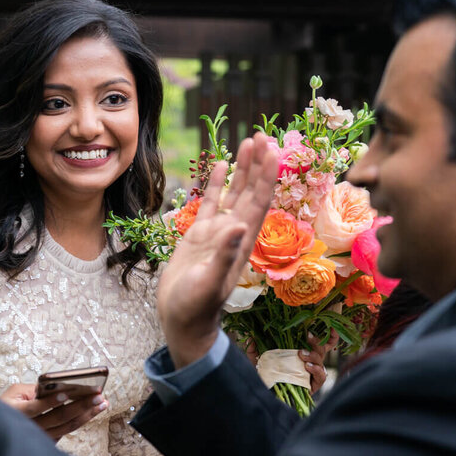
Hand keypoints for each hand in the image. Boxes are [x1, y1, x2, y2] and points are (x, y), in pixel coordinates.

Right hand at [0, 383, 106, 441]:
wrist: (1, 428)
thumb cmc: (9, 403)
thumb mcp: (16, 392)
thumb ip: (35, 390)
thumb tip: (61, 387)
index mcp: (16, 411)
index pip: (35, 408)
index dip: (51, 401)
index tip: (66, 394)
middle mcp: (29, 427)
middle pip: (58, 418)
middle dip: (81, 406)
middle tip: (98, 396)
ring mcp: (40, 437)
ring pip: (67, 427)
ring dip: (87, 414)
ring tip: (102, 403)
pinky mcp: (47, 440)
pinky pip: (67, 431)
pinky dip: (81, 420)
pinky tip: (93, 411)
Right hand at [157, 133, 277, 367]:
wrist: (182, 321)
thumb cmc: (195, 308)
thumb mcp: (209, 282)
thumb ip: (224, 255)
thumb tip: (238, 226)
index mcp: (241, 241)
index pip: (258, 201)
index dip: (266, 176)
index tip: (272, 149)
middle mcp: (234, 232)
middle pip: (251, 191)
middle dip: (259, 164)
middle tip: (263, 134)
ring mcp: (218, 232)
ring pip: (234, 193)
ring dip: (243, 169)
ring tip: (248, 142)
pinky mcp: (200, 235)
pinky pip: (213, 202)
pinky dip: (218, 183)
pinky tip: (222, 164)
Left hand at [242, 330, 338, 394]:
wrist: (268, 398)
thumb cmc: (266, 379)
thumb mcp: (258, 362)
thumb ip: (254, 350)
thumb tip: (250, 337)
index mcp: (299, 353)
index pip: (314, 341)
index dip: (322, 332)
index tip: (317, 325)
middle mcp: (308, 361)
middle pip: (320, 348)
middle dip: (316, 342)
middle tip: (307, 337)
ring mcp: (312, 373)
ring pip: (322, 360)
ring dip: (313, 355)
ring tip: (301, 354)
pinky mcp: (314, 385)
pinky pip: (322, 376)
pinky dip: (317, 370)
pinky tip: (307, 367)